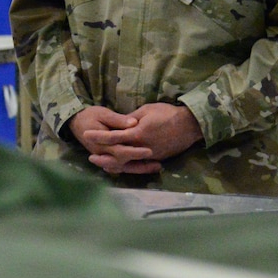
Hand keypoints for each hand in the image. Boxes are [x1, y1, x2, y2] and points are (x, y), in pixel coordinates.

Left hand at [68, 103, 200, 175]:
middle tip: (90, 158)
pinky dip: (128, 166)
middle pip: (119, 156)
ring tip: (102, 165)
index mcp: (138, 134)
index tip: (86, 134)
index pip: (113, 137)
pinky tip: (120, 166)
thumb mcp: (146, 110)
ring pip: (129, 164)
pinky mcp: (157, 158)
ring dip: (114, 165)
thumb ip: (130, 119)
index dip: (99, 136)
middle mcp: (143, 148)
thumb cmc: (168, 113)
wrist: (191, 124)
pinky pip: (139, 165)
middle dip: (104, 158)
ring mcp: (151, 155)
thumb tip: (120, 124)